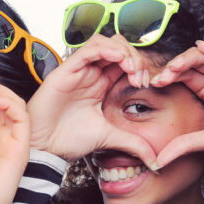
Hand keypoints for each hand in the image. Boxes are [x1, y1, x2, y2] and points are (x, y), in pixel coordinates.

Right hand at [27, 34, 157, 167]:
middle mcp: (90, 76)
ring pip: (103, 43)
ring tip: (131, 68)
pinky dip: (105, 49)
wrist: (47, 147)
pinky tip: (119, 60)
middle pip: (116, 48)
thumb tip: (156, 161)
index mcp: (100, 87)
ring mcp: (78, 72)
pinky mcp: (65, 71)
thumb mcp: (109, 138)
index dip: (140, 66)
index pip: (124, 63)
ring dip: (122, 51)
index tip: (146, 83)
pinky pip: (87, 50)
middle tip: (140, 76)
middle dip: (135, 57)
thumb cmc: (69, 140)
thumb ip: (133, 143)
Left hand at [150, 41, 203, 166]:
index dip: (169, 78)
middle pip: (192, 65)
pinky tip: (200, 47)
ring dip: (188, 60)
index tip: (153, 84)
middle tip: (160, 78)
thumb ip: (182, 146)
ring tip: (173, 68)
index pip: (185, 78)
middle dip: (174, 68)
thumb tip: (157, 163)